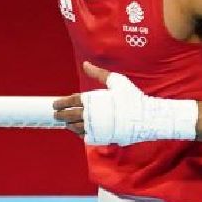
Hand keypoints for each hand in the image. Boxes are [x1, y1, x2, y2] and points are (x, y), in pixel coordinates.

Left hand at [54, 61, 197, 145]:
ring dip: (69, 125)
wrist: (145, 118)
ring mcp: (95, 126)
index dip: (61, 102)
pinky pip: (85, 137)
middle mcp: (91, 113)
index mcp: (92, 99)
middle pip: (69, 115)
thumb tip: (86, 64)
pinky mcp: (101, 137)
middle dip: (61, 114)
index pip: (71, 101)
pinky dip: (80, 134)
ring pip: (75, 127)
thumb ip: (99, 73)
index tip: (56, 104)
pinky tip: (78, 131)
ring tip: (66, 123)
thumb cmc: (132, 97)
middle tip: (56, 114)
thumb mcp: (116, 81)